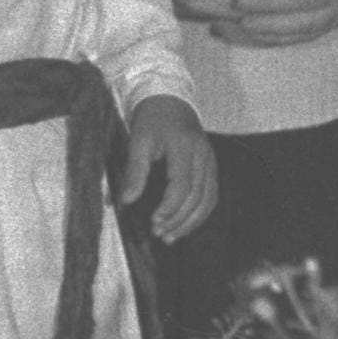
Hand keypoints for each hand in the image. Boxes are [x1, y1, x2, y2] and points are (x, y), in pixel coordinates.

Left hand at [122, 95, 215, 240]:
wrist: (170, 101)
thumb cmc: (152, 120)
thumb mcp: (138, 141)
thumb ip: (134, 171)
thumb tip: (126, 201)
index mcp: (185, 146)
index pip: (183, 184)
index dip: (170, 206)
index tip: (154, 222)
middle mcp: (203, 155)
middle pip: (197, 196)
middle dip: (178, 219)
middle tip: (159, 234)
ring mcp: (210, 161)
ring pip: (208, 199)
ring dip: (191, 222)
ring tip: (171, 237)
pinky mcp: (212, 166)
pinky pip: (212, 195)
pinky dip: (200, 214)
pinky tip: (185, 225)